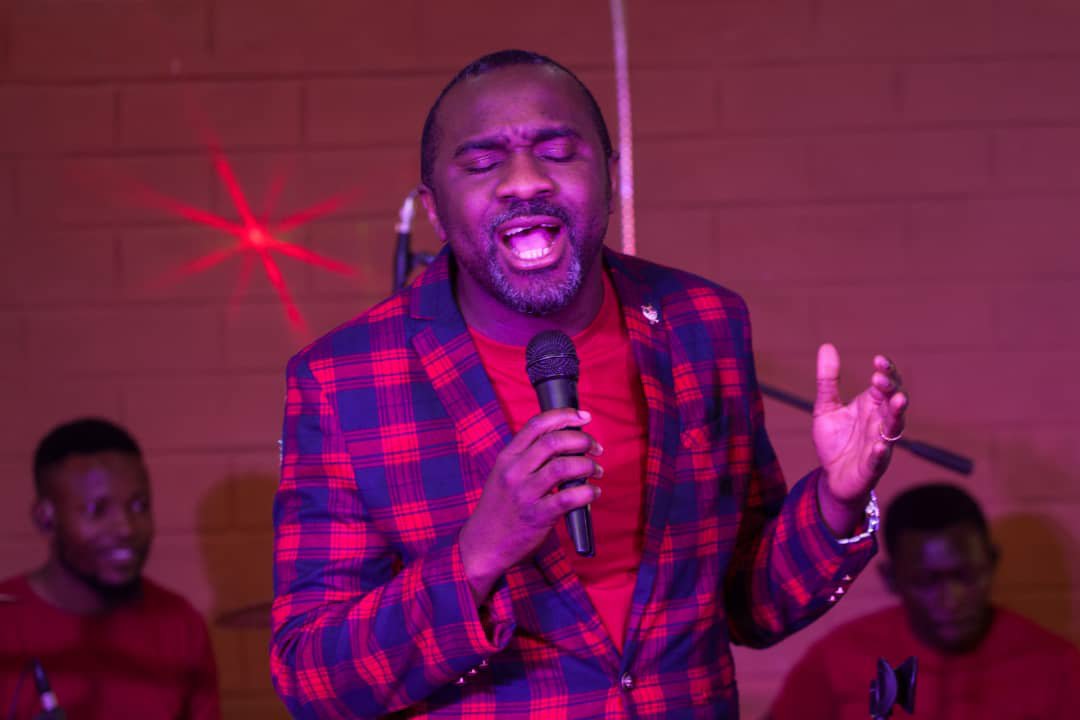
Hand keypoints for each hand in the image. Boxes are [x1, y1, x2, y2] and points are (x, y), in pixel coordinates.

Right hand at [458, 408, 602, 601]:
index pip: (537, 424)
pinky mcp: (536, 516)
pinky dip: (587, 492)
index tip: (583, 417)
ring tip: (596, 470)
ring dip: (588, 465)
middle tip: (595, 448)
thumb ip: (527, 458)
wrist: (482, 545)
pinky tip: (592, 492)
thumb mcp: (504, 475)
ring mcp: (524, 493)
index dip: (564, 415)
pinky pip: (568, 497)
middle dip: (582, 440)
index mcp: (507, 457)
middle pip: (554, 441)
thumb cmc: (500, 509)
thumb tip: (565, 442)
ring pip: (563, 467)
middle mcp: (514, 471)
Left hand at [812, 343, 907, 534]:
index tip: (877, 360)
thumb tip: (827, 346)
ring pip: (894, 427)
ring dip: (896, 414)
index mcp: (871, 405)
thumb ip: (827, 380)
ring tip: (896, 400)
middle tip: (880, 378)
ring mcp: (880, 443)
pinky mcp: (872, 465)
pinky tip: (879, 445)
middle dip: (890, 389)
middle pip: (894, 401)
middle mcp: (880, 422)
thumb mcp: (826, 407)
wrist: (832, 477)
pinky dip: (881, 451)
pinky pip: (880, 458)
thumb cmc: (835, 440)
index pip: (885, 384)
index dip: (886, 371)